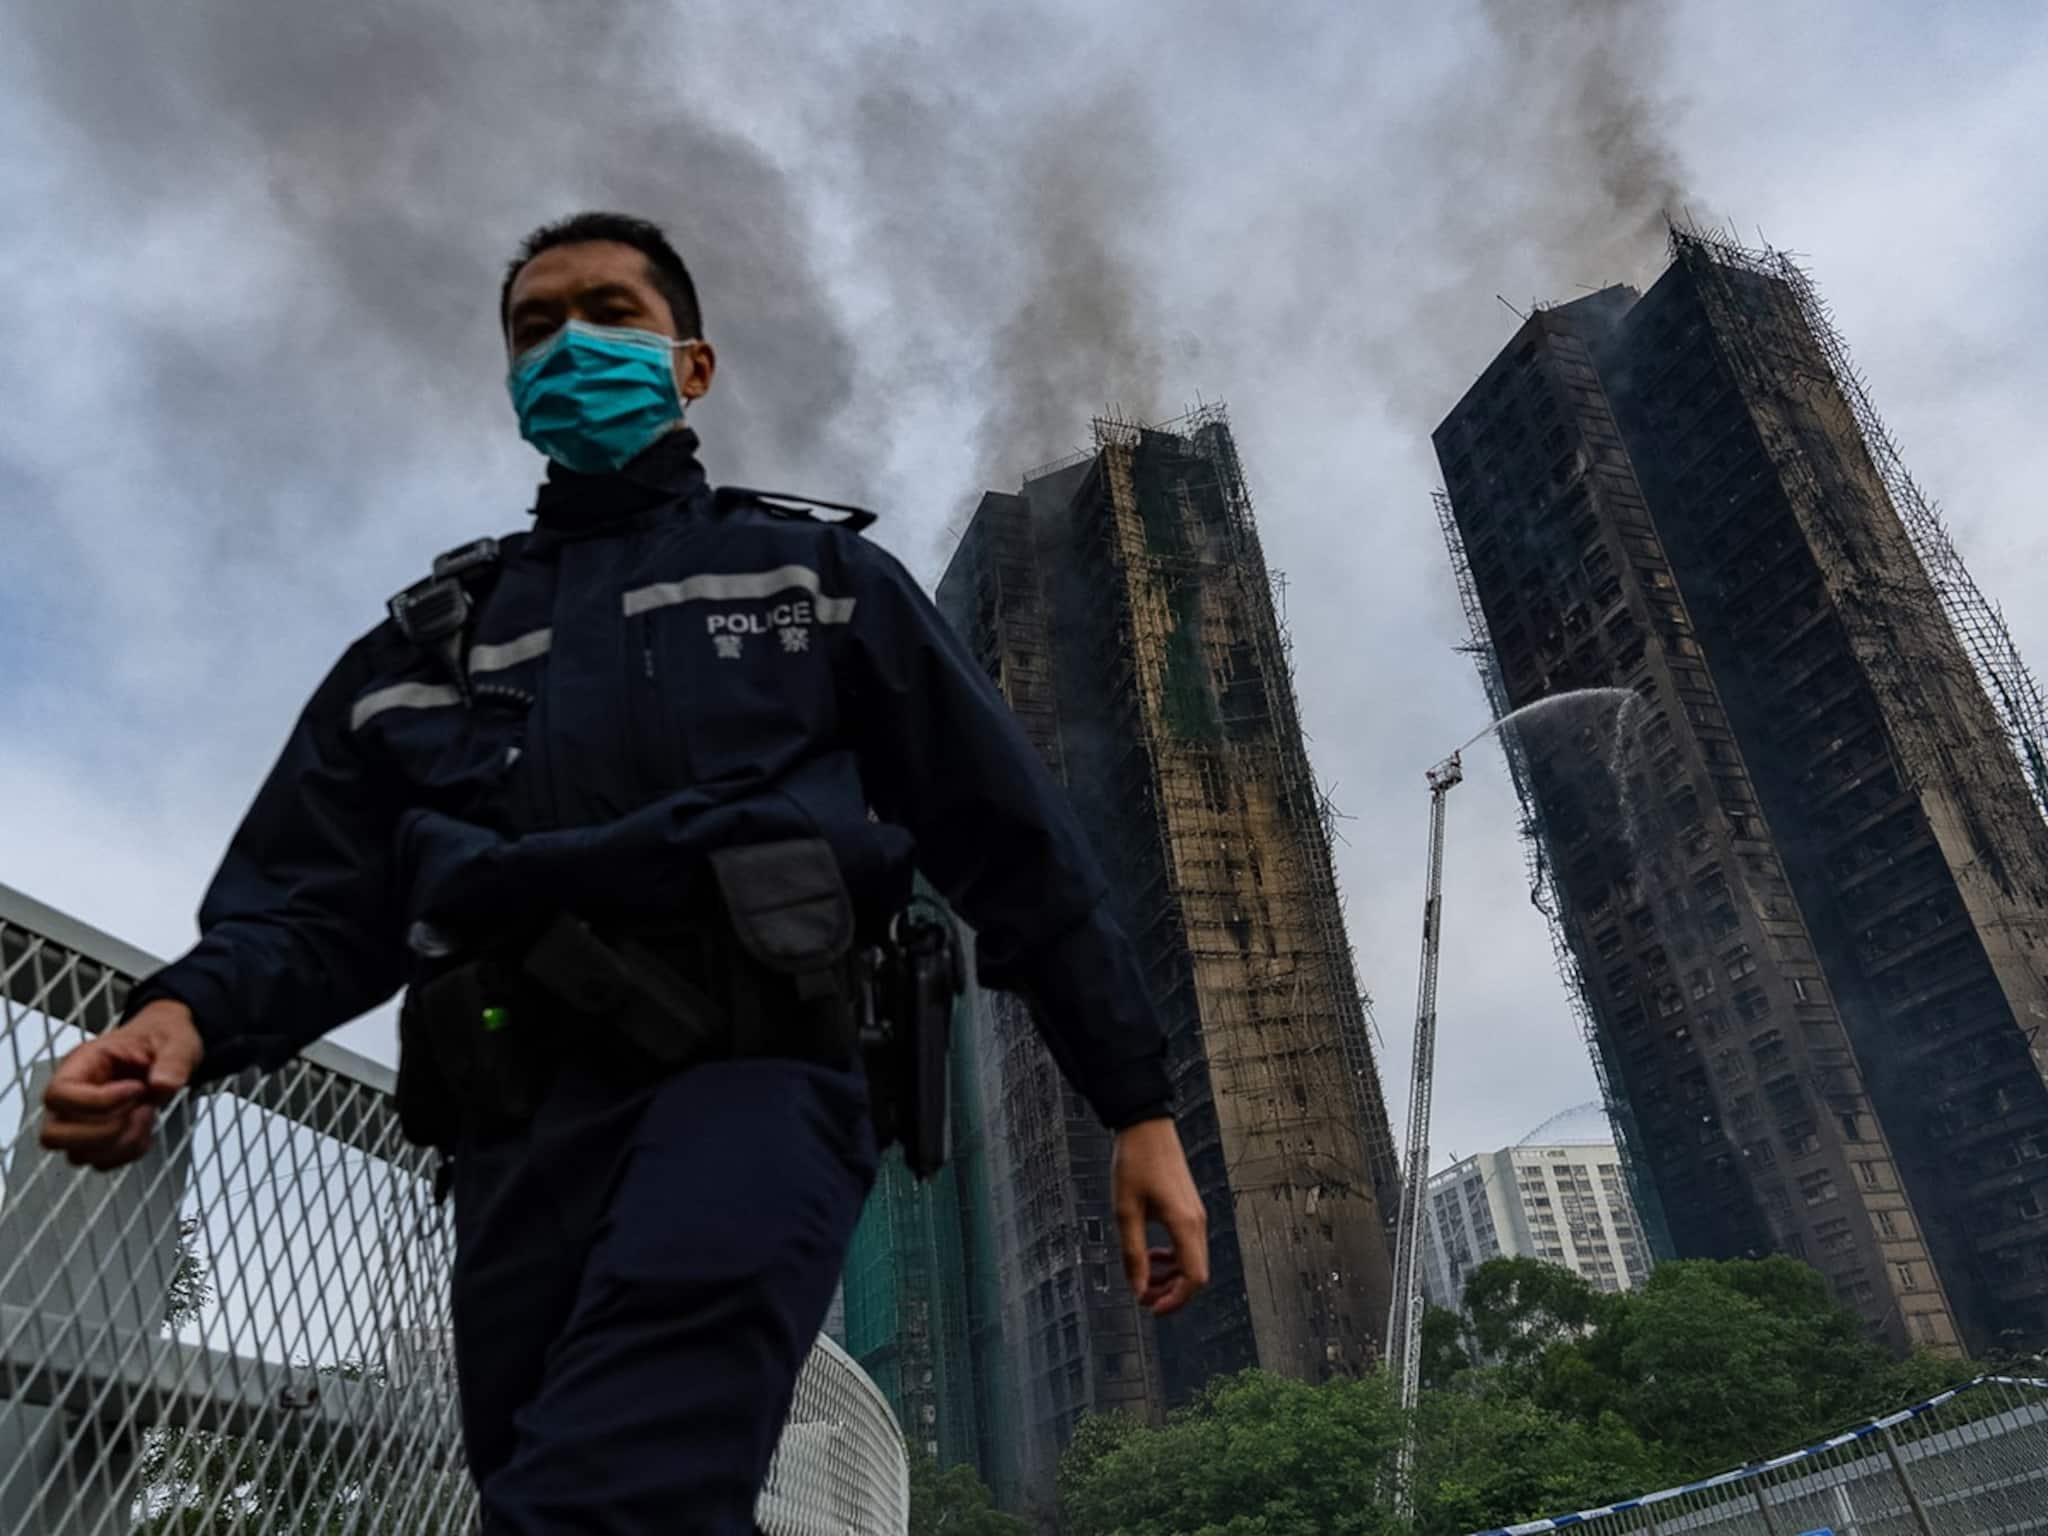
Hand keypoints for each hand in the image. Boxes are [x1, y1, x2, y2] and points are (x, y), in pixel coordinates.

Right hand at [40, 1001, 204, 1170]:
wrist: (167, 1047)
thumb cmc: (160, 1039)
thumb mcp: (177, 1041)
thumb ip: (173, 1061)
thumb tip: (163, 1085)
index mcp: (82, 1063)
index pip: (58, 1095)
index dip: (97, 1102)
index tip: (136, 1089)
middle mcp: (73, 1095)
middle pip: (53, 1135)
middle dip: (103, 1132)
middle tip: (137, 1108)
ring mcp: (81, 1119)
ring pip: (77, 1155)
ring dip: (120, 1143)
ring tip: (145, 1113)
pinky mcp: (96, 1138)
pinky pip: (100, 1162)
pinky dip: (129, 1152)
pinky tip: (144, 1127)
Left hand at [1111, 1116, 1208, 1314]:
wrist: (1147, 1126)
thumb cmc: (1135, 1163)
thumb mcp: (1125, 1211)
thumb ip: (1132, 1253)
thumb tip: (1137, 1289)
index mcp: (1185, 1225)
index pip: (1194, 1279)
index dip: (1175, 1301)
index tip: (1150, 1308)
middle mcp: (1197, 1223)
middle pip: (1196, 1275)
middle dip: (1170, 1292)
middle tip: (1141, 1296)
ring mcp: (1196, 1215)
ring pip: (1192, 1262)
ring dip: (1169, 1276)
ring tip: (1142, 1276)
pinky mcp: (1189, 1209)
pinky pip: (1187, 1245)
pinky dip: (1171, 1258)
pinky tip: (1149, 1254)